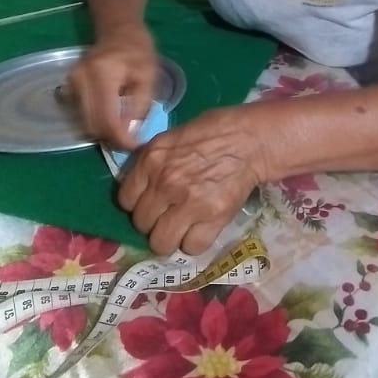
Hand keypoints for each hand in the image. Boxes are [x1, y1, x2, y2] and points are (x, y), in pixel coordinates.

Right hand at [68, 23, 158, 149]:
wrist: (118, 31)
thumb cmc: (138, 51)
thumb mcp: (148, 76)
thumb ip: (140, 106)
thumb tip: (129, 133)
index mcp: (101, 73)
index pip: (106, 117)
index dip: (120, 138)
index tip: (136, 146)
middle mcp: (80, 79)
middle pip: (92, 124)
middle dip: (112, 138)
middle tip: (132, 141)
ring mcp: (70, 83)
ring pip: (84, 123)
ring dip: (104, 133)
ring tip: (124, 130)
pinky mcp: (68, 87)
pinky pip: (81, 115)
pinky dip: (97, 123)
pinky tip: (113, 118)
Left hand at [117, 106, 269, 255]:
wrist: (252, 139)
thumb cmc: (214, 130)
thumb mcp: (172, 137)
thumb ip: (153, 162)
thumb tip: (141, 184)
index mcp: (151, 160)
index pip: (125, 200)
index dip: (137, 203)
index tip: (150, 202)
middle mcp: (165, 184)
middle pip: (141, 224)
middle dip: (153, 222)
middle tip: (168, 215)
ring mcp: (188, 204)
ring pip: (161, 243)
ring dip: (170, 238)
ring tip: (181, 229)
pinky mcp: (213, 218)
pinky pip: (191, 247)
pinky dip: (195, 242)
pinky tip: (201, 229)